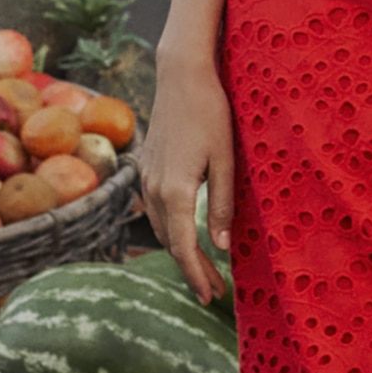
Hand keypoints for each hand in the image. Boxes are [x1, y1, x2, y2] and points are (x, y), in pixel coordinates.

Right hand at [140, 54, 237, 307]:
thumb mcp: (226, 160)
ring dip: (181, 253)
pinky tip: (186, 237)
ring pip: (161, 229)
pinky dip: (171, 232)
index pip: (184, 247)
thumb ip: (222, 205)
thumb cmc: (211, 113)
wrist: (181, 77)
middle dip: (192, 270)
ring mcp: (146, 179)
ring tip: (204, 271)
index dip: (197, 274)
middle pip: (170, 244)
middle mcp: (153, 189)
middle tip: (213, 293)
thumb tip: (221, 247)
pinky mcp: (146, 169)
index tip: (210, 296)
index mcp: (174, 191)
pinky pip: (156, 212)